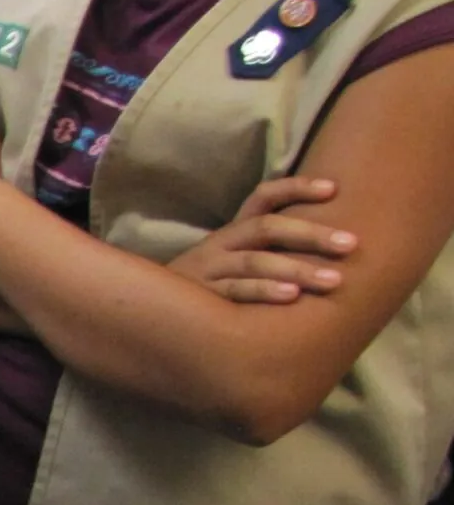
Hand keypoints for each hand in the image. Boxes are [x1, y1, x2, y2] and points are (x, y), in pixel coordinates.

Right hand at [169, 176, 356, 303]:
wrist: (151, 316)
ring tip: (335, 279)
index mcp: (231, 233)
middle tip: (352, 243)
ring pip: (254, 261)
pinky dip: (264, 292)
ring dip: (296, 269)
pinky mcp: (201, 298)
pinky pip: (235, 291)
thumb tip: (327, 248)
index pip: (262, 198)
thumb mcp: (231, 265)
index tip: (334, 188)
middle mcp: (219, 246)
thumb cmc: (207, 291)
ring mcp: (208, 271)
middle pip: (266, 228)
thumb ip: (268, 254)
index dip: (295, 189)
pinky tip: (292, 298)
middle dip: (311, 234)